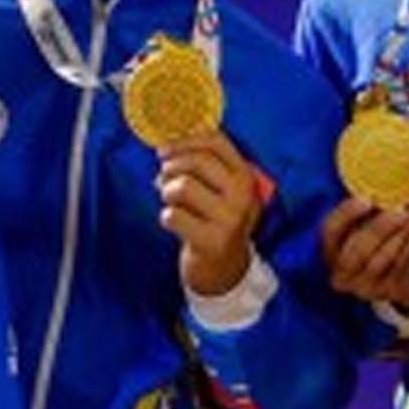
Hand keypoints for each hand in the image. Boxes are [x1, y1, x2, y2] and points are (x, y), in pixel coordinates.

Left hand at [155, 131, 262, 295]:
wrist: (226, 269)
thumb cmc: (216, 221)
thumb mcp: (221, 190)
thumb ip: (203, 165)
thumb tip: (168, 142)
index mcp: (246, 176)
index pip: (216, 141)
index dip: (185, 140)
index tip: (166, 149)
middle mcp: (242, 195)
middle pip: (197, 161)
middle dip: (171, 167)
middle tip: (163, 179)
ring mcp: (230, 219)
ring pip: (183, 187)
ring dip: (167, 192)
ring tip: (170, 201)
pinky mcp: (212, 240)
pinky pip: (173, 216)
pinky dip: (167, 217)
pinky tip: (175, 222)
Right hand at [321, 198, 408, 313]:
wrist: (407, 279)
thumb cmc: (383, 243)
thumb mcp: (370, 225)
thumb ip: (372, 209)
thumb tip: (386, 188)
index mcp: (331, 250)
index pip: (330, 231)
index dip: (346, 215)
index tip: (367, 199)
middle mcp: (342, 272)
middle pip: (357, 250)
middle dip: (379, 228)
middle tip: (400, 210)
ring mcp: (364, 286)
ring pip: (382, 259)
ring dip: (402, 232)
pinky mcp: (388, 291)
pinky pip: (401, 264)